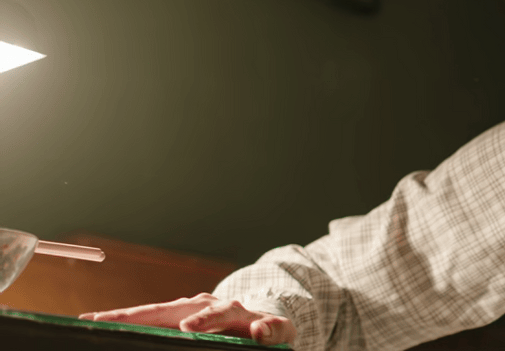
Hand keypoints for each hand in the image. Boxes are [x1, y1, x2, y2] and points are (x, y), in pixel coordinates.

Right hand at [79, 293, 294, 346]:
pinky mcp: (175, 317)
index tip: (189, 329)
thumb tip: (262, 330)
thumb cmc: (269, 332)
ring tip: (93, 322)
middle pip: (172, 309)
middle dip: (140, 315)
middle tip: (109, 321)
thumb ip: (274, 331)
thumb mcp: (279, 332)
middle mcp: (204, 305)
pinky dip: (125, 321)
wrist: (261, 322)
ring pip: (154, 312)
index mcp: (232, 311)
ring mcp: (186, 310)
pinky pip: (148, 319)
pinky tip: (98, 325)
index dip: (204, 320)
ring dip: (124, 317)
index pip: (217, 313)